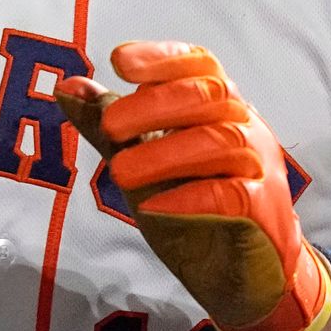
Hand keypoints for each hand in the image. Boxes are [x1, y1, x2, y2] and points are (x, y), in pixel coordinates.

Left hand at [57, 42, 330, 330]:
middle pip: (207, 94)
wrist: (244, 273)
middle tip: (110, 126)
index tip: (119, 62)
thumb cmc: (195, 207)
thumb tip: (66, 87)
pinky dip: (190, 197)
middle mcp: (245, 126)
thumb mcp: (143, 161)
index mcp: (219, 105)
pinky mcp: (264, 210)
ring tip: (119, 172)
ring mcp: (258, 165)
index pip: (199, 63)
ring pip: (220, 140)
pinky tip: (153, 206)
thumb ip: (110, 125)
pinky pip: (232, 194)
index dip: (161, 58)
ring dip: (163, 153)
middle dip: (152, 106)